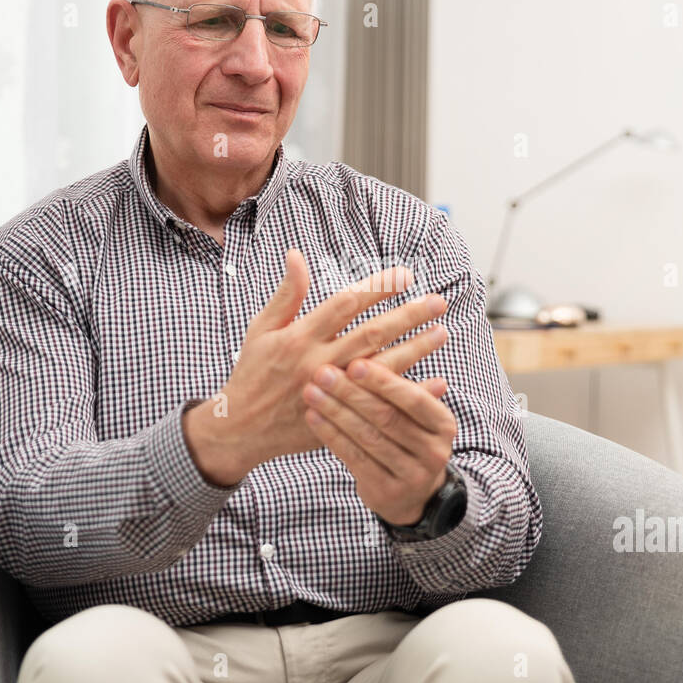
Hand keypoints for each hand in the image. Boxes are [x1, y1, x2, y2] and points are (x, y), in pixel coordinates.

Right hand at [185, 247, 449, 484]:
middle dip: (407, 316)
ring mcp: (332, 393)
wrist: (240, 428)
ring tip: (441, 333)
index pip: (345, 304)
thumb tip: (297, 254)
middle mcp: (318, 363)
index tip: (405, 275)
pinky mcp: (339, 418)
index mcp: (299, 337)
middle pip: (371, 334)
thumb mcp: (261, 329)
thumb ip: (285, 294)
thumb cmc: (252, 372)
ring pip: (382, 368)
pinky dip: (411, 392)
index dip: (377, 288)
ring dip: (416, 349)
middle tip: (437, 302)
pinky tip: (438, 381)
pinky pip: (383, 404)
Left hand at [301, 356, 457, 525]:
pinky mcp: (386, 492)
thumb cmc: (406, 438)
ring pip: (368, 438)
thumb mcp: (413, 415)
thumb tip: (387, 343)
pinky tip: (313, 417)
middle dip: (351, 393)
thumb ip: (400, 387)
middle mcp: (433, 451)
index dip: (383, 382)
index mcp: (443, 425)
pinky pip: (354, 458)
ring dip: (336, 412)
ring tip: (311, 391)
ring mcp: (412, 476)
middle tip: (322, 372)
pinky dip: (331, 435)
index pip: (412, 399)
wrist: (411, 495)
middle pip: (387, 417)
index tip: (354, 362)